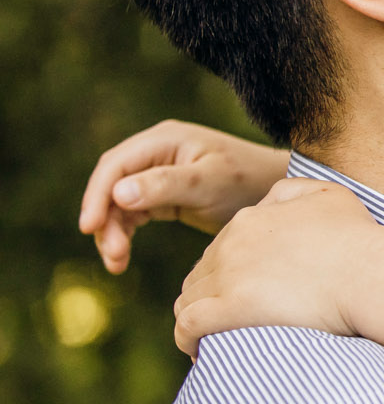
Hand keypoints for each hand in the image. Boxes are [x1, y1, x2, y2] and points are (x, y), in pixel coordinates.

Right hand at [78, 120, 289, 273]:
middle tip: (112, 254)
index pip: (116, 166)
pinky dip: (123, 235)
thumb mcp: (208, 183)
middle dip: (104, 220)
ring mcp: (157, 174)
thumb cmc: (246, 181)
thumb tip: (118, 193)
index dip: (97, 195)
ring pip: (117, 204)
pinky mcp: (162, 195)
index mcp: (164, 140)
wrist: (274, 191)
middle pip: (111, 186)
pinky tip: (121, 260)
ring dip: (111, 232)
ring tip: (116, 263)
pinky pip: (131, 214)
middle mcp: (155, 153)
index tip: (89, 227)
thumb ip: (166, 185)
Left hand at [173, 178, 380, 356]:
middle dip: (211, 298)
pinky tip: (203, 349)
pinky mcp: (230, 308)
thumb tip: (265, 205)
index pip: (218, 251)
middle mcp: (230, 244)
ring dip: (199, 319)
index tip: (248, 296)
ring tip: (220, 337)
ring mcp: (228, 276)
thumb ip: (290, 192)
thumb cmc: (358, 239)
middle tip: (236, 320)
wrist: (369, 274)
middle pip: (199, 277)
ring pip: (187, 301)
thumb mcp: (328, 194)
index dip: (228, 276)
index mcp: (249, 220)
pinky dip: (188, 339)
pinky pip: (187, 326)